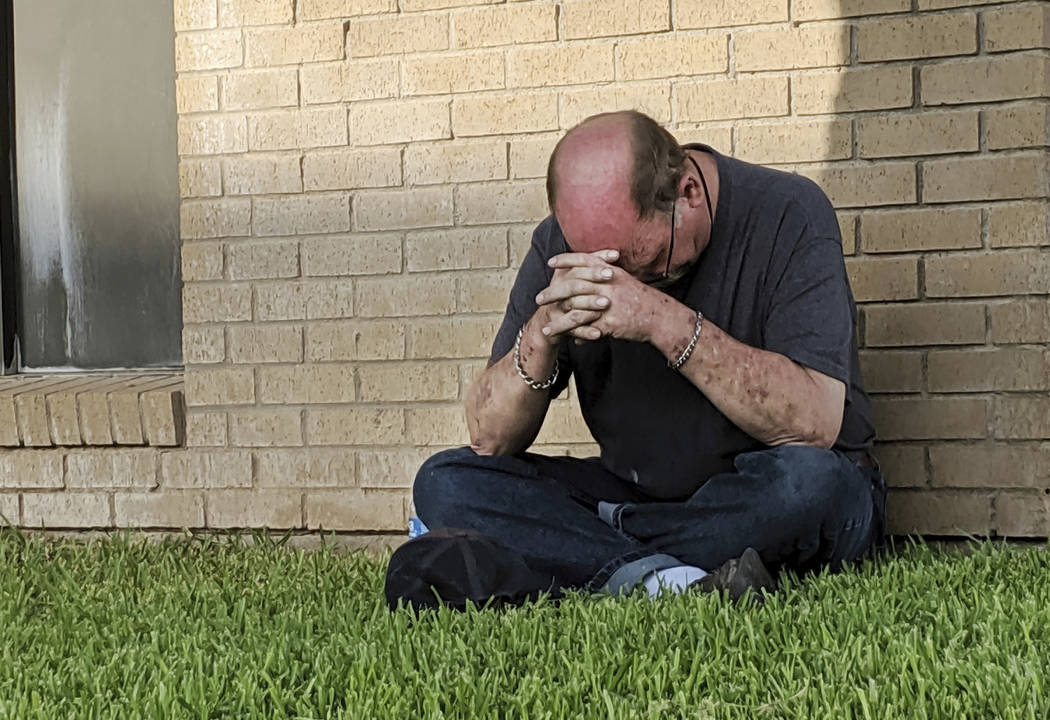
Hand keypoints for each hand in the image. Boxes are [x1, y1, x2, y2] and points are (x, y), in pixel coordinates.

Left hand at [543, 253, 664, 343]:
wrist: (660, 317)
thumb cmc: (642, 300)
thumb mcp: (624, 281)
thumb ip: (606, 277)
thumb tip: (590, 275)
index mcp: (610, 273)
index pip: (584, 260)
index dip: (566, 260)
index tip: (551, 263)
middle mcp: (607, 285)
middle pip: (573, 286)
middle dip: (553, 293)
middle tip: (539, 298)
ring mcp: (608, 304)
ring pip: (576, 311)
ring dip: (558, 320)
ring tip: (545, 326)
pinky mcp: (610, 322)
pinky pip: (586, 329)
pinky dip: (573, 335)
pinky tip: (564, 340)